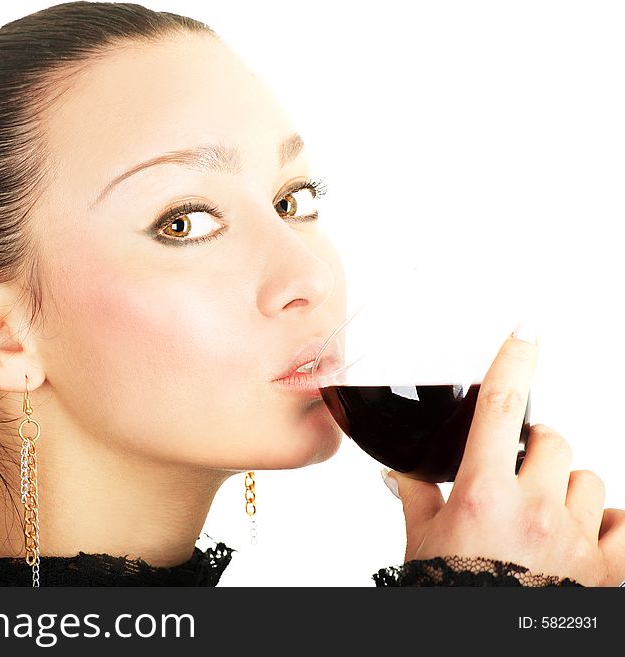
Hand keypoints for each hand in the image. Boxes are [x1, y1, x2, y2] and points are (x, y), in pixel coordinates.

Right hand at [385, 328, 624, 585]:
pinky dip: (608, 524)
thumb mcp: (424, 545)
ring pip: (590, 480)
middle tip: (519, 473)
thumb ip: (417, 498)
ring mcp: (577, 540)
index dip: (513, 361)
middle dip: (536, 450)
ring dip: (570, 488)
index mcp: (483, 495)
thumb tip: (400, 473)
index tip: (525, 331)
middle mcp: (535, 510)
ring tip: (546, 514)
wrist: (482, 644)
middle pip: (552, 441)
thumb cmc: (452, 594)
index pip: (500, 408)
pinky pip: (624, 524)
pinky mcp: (608, 570)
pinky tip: (585, 536)